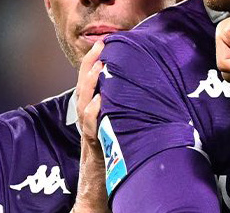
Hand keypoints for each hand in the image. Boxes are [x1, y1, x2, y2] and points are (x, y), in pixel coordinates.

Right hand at [72, 41, 109, 212]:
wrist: (101, 188)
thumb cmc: (114, 153)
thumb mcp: (119, 123)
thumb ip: (124, 105)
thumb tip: (144, 84)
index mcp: (95, 110)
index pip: (92, 80)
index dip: (95, 60)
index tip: (105, 41)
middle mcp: (89, 118)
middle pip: (85, 86)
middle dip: (91, 64)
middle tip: (101, 45)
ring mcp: (90, 131)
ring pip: (85, 103)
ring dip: (91, 83)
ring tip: (101, 66)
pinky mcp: (94, 145)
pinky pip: (91, 127)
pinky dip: (95, 113)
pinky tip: (101, 100)